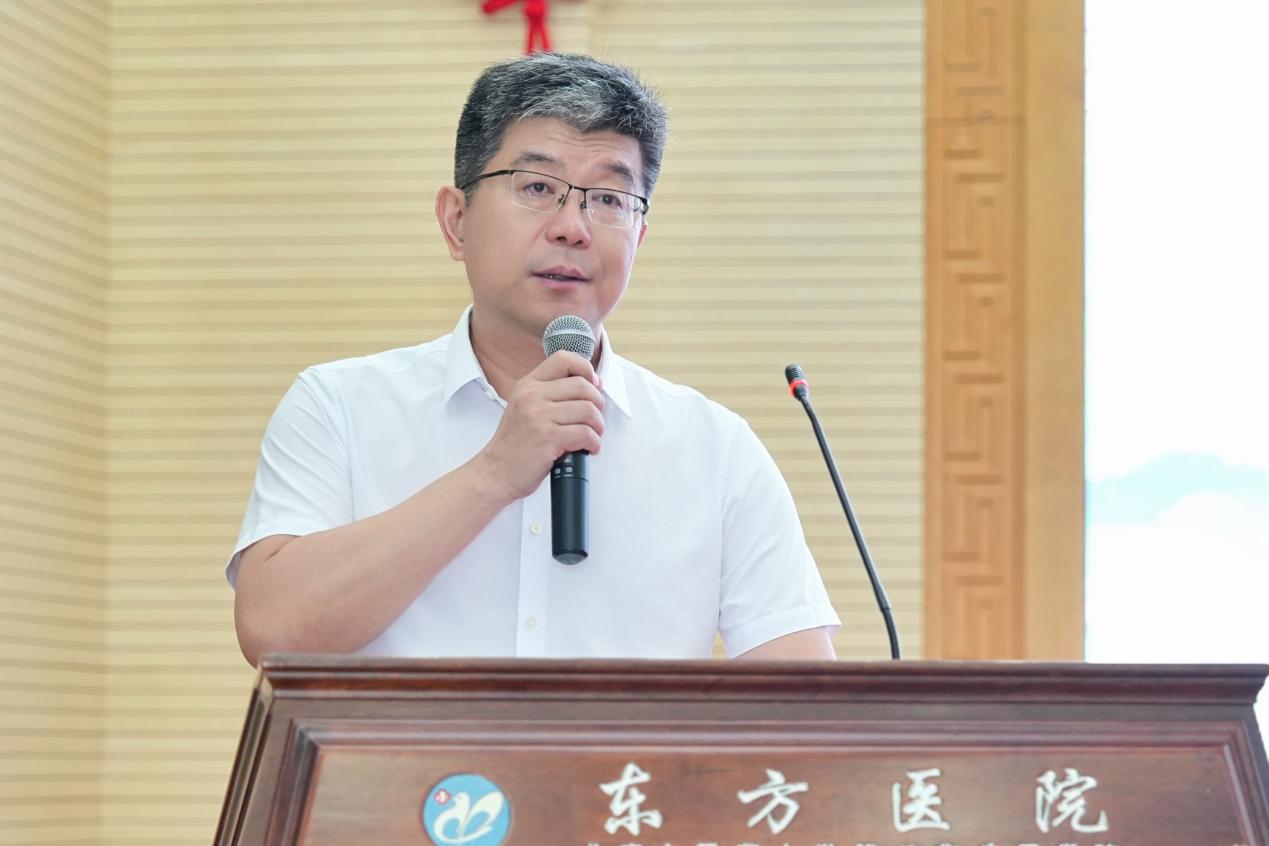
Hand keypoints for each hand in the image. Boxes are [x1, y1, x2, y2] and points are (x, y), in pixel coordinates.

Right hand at [476, 351, 604, 501]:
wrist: (495, 473)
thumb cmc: (514, 445)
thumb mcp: (525, 408)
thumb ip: (550, 394)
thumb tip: (591, 385)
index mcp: (528, 385)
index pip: (563, 359)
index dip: (586, 369)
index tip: (593, 385)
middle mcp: (532, 396)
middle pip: (583, 386)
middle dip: (598, 404)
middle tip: (594, 419)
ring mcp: (539, 417)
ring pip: (588, 410)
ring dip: (598, 426)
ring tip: (591, 436)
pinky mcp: (548, 439)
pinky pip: (586, 434)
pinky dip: (594, 443)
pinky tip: (587, 449)